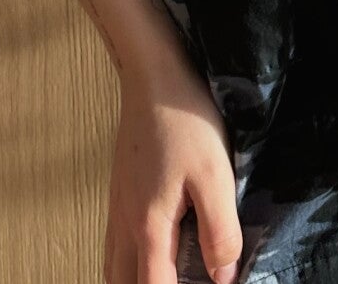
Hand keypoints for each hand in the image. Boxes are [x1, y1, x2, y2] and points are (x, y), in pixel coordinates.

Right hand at [104, 53, 245, 283]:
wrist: (153, 75)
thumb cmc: (185, 120)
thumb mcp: (214, 175)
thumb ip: (219, 231)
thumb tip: (222, 276)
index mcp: (148, 227)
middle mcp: (125, 223)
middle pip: (123, 283)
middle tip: (182, 280)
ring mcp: (118, 206)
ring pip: (115, 266)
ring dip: (135, 279)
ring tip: (166, 275)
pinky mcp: (121, 190)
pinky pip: (116, 243)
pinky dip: (128, 262)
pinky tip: (152, 250)